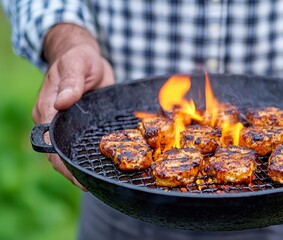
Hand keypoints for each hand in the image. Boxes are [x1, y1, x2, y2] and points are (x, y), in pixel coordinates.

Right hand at [32, 23, 114, 189]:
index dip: (62, 162)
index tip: (77, 176)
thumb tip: (62, 103)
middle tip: (93, 185)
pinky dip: (91, 154)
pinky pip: (84, 143)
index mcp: (47, 109)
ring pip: (71, 151)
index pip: (50, 142)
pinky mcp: (81, 126)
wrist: (87, 57)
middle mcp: (55, 121)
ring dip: (82, 166)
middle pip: (59, 153)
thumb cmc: (79, 58)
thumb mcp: (77, 64)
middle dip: (73, 171)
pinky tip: (106, 164)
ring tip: (100, 181)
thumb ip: (71, 82)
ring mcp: (68, 125)